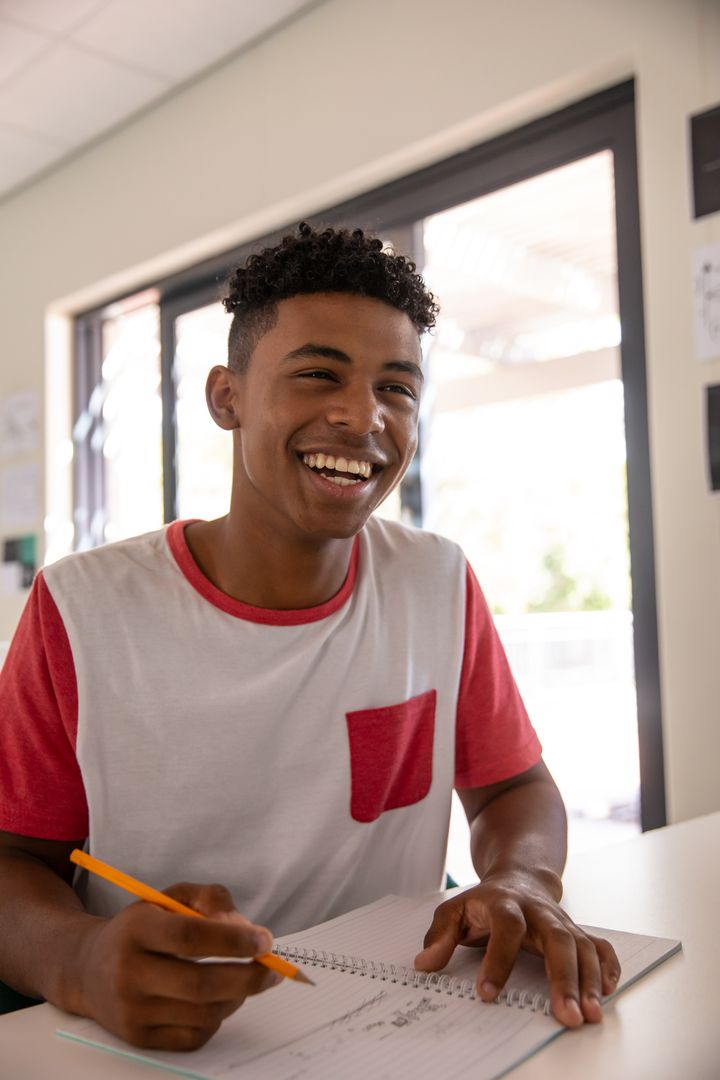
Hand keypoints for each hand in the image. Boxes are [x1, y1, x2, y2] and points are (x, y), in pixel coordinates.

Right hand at [76, 882, 280, 1049]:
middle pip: (201, 984)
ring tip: (247, 980)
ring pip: (203, 1013)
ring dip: (238, 996)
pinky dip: (218, 1018)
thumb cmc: (141, 927)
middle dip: (248, 977)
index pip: (190, 937)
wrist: (87, 968)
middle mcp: (128, 973)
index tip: (265, 939)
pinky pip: (193, 1035)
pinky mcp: (138, 1038)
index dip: (233, 940)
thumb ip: (211, 899)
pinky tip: (221, 999)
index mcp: (136, 929)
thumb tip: (244, 928)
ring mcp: (131, 1011)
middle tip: (273, 968)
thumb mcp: (170, 897)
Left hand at [415, 874, 619, 1026]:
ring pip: (582, 947)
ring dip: (590, 981)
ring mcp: (561, 921)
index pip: (506, 929)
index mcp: (505, 904)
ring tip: (590, 1014)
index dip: (497, 960)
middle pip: (558, 939)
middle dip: (564, 978)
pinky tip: (607, 992)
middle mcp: (539, 912)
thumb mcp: (455, 911)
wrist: (520, 876)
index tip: (487, 994)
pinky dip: (608, 967)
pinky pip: (599, 946)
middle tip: (567, 1014)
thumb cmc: (486, 902)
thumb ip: (440, 935)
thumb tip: (424, 963)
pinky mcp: (576, 931)